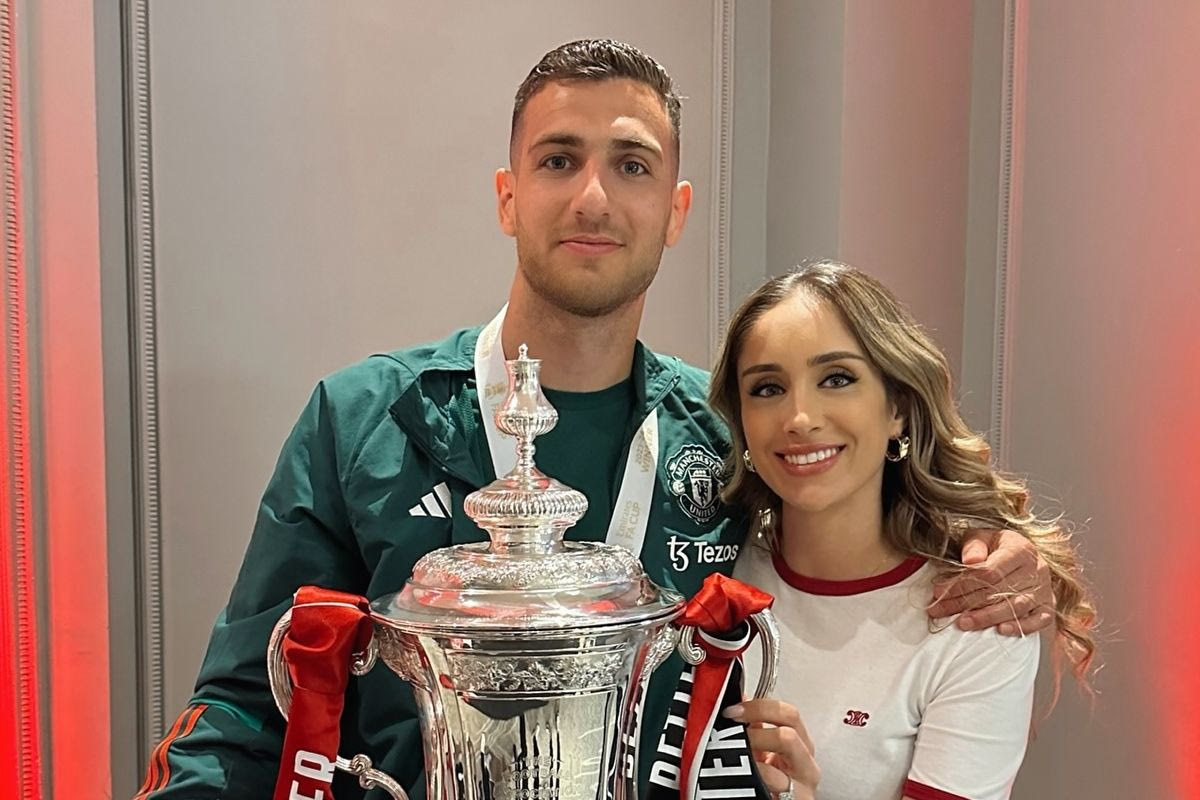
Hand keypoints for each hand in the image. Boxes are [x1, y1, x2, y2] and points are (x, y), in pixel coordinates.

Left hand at [724, 698, 818, 799]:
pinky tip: (741, 775)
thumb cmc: (770, 786)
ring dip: (752, 751)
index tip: (734, 710)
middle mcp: (807, 765)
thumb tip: (737, 698)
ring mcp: (802, 787)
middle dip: (756, 729)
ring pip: (781, 762)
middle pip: (788, 733)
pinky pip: (774, 783)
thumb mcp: (764, 753)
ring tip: (735, 752)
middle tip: (734, 728)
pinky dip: (754, 775)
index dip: (759, 706)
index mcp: (801, 746)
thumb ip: (755, 728)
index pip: (789, 714)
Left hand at [927, 527, 1054, 634]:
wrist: (1021, 555)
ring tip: (963, 623)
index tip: (939, 591)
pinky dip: (1020, 627)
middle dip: (965, 602)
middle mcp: (1036, 569)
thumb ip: (973, 545)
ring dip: (987, 617)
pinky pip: (1038, 621)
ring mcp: (1044, 590)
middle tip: (941, 610)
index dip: (962, 583)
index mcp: (1019, 549)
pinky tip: (1000, 630)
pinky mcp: (1048, 607)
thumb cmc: (996, 547)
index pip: (989, 571)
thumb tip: (970, 561)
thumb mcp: (982, 537)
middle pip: (998, 591)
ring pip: (1016, 607)